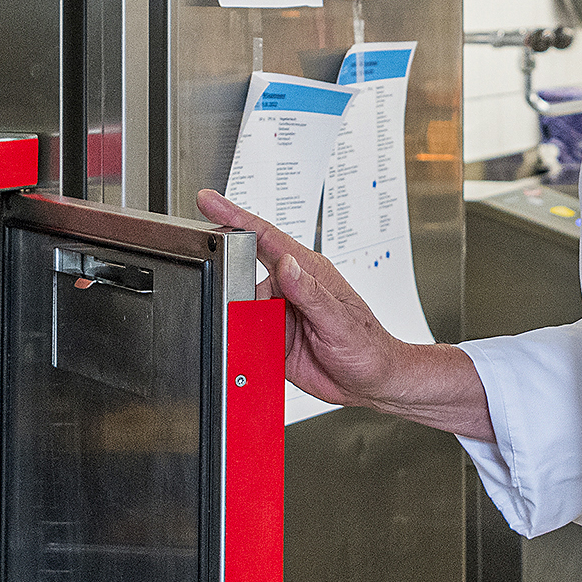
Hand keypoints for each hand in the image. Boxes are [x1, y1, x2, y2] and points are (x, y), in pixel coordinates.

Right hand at [192, 191, 494, 438]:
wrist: (373, 381)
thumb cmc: (367, 347)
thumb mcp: (339, 321)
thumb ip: (310, 293)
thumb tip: (287, 265)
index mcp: (308, 272)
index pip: (264, 237)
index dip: (233, 215)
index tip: (208, 200)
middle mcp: (291, 288)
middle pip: (245, 279)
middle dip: (239, 298)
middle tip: (262, 319)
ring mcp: (282, 312)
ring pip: (244, 312)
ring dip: (249, 328)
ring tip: (277, 344)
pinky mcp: (275, 337)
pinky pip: (250, 338)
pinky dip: (250, 348)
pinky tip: (268, 356)